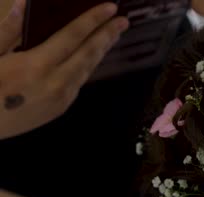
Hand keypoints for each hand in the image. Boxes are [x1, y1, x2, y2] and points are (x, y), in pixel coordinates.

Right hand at [0, 0, 128, 139]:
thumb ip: (7, 30)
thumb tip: (22, 5)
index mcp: (36, 65)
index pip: (73, 36)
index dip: (93, 20)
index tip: (111, 8)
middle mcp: (56, 82)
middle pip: (88, 54)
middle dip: (107, 35)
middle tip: (124, 21)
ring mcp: (61, 98)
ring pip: (88, 70)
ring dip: (102, 51)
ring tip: (113, 36)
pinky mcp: (60, 109)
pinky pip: (80, 83)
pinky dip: (89, 66)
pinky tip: (93, 58)